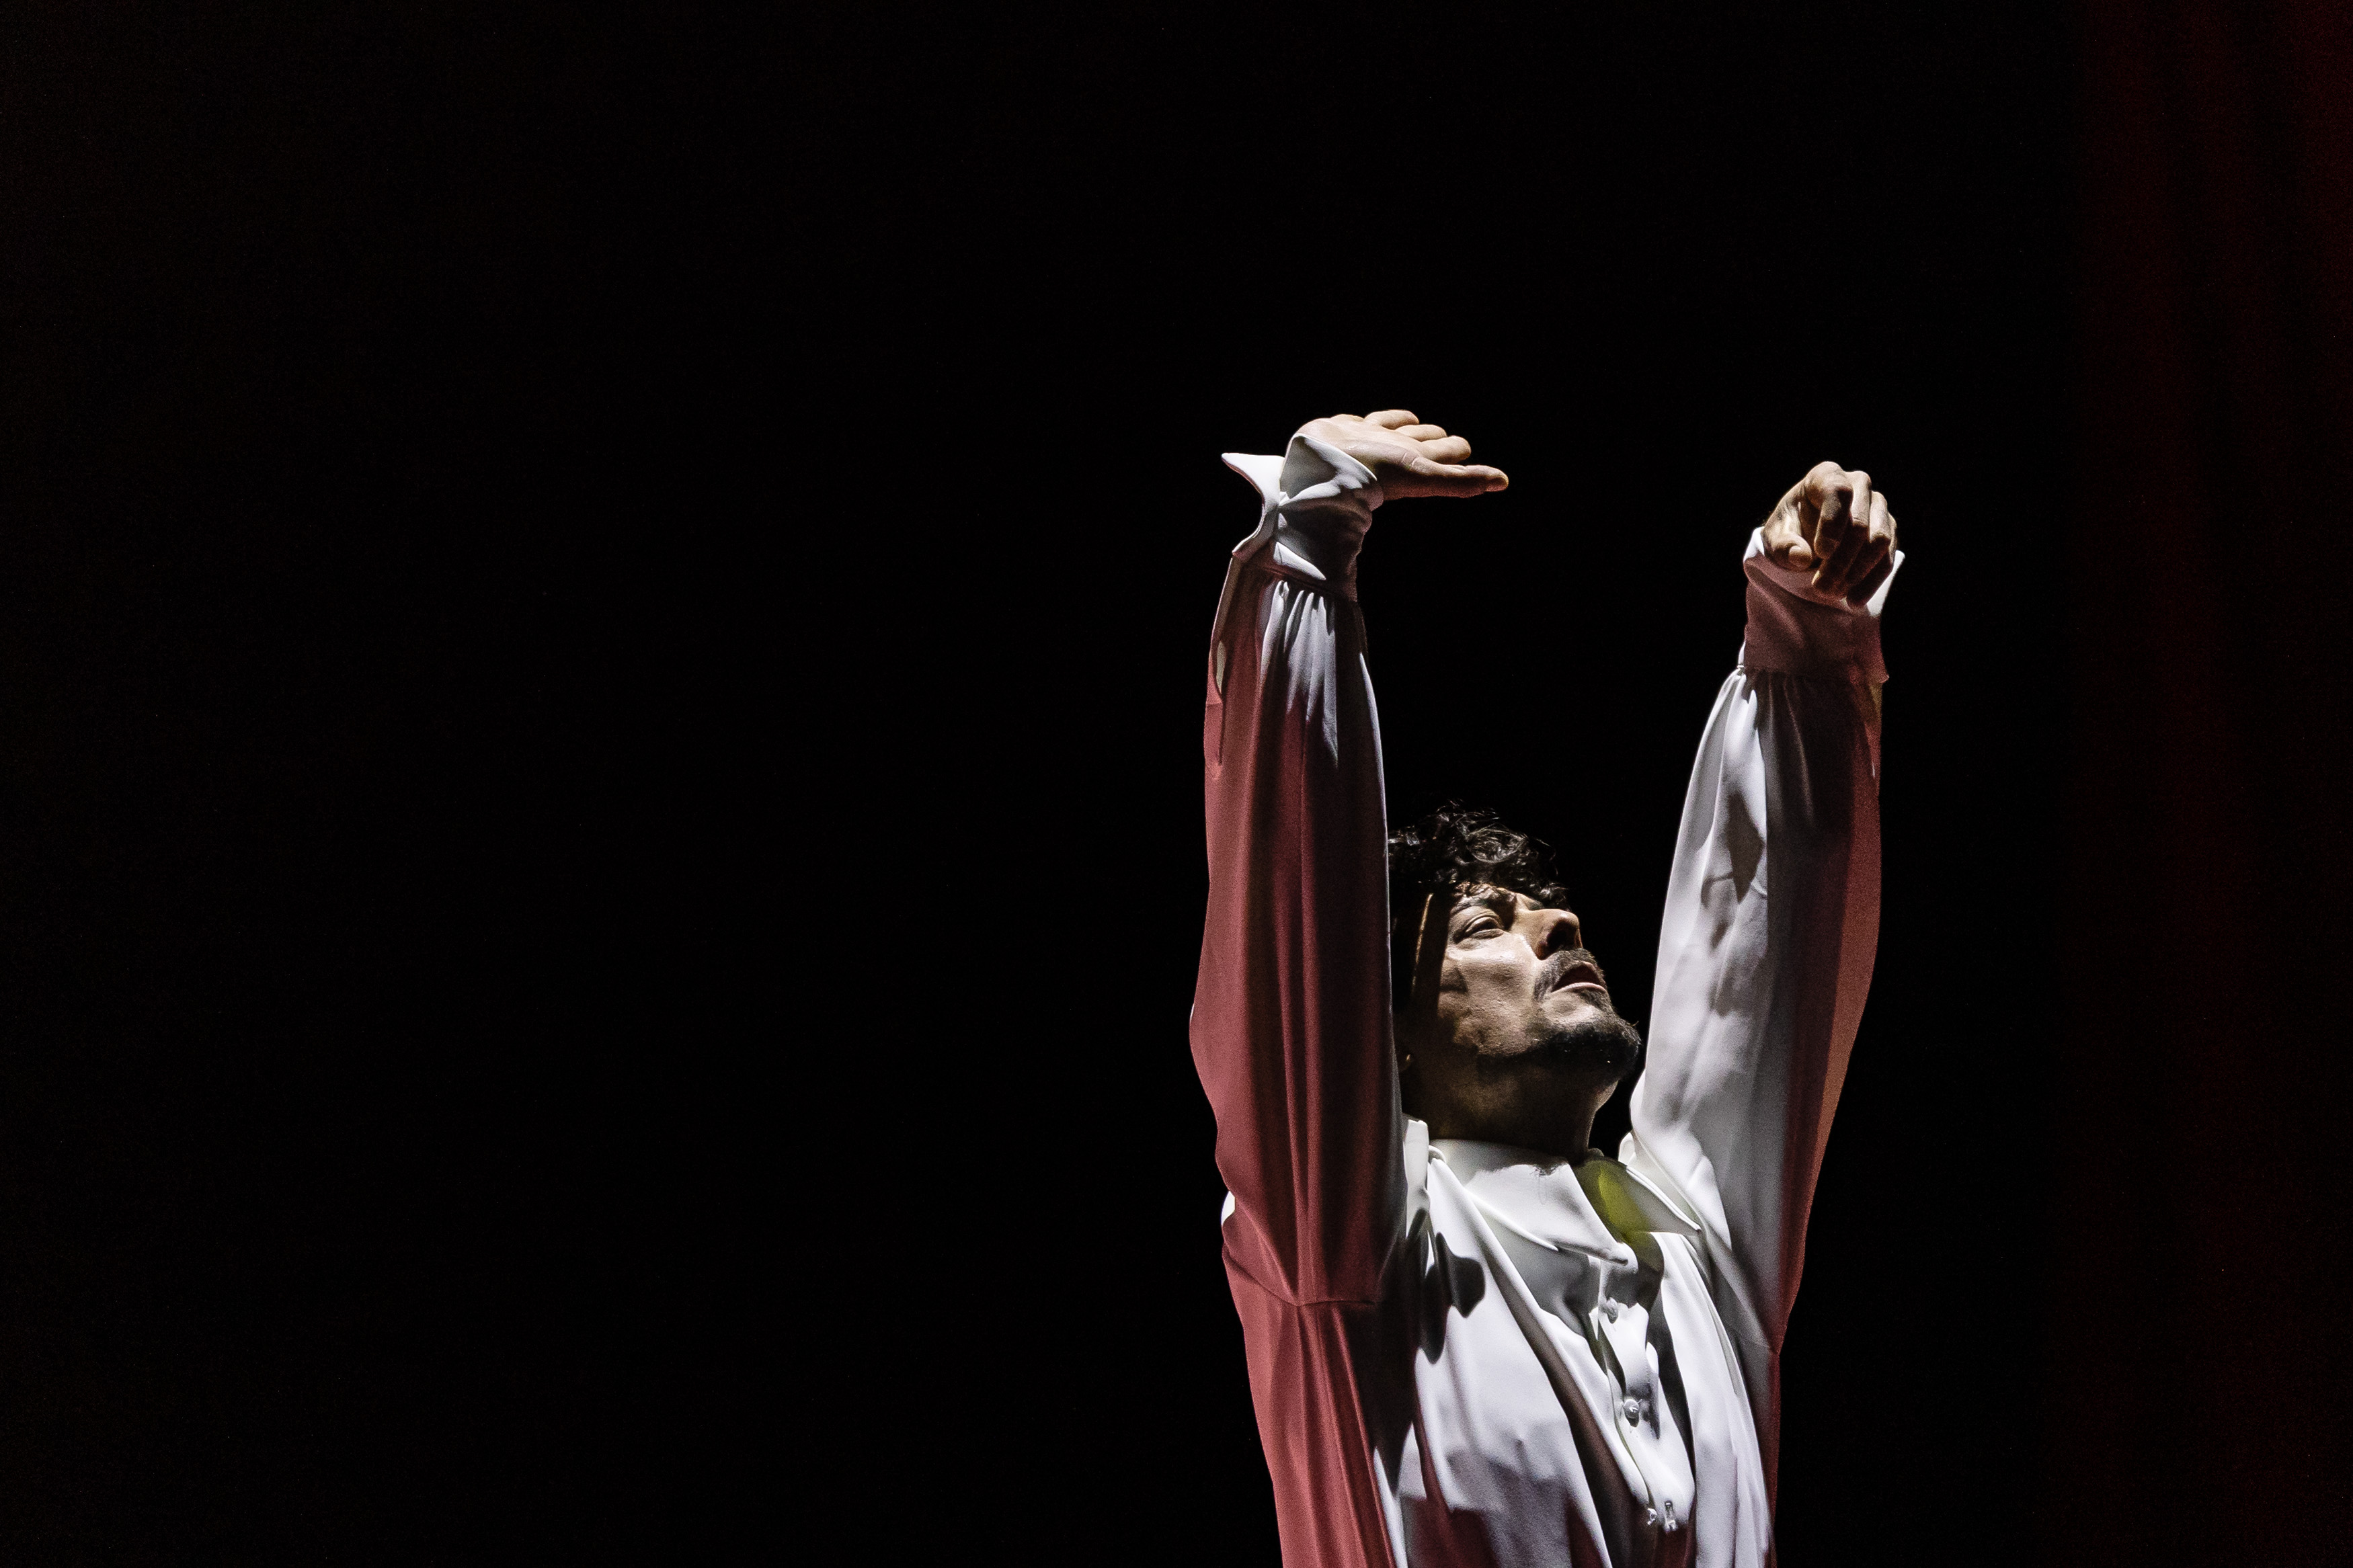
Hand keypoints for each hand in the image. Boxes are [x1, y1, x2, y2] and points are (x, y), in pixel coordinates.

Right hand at [1295, 410, 1508, 500]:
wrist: (1321, 466)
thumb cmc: (1372, 473)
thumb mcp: (1423, 475)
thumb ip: (1462, 481)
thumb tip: (1504, 482)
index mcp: (1416, 460)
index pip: (1446, 452)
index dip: (1456, 449)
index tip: (1463, 449)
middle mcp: (1396, 450)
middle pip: (1424, 441)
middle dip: (1436, 439)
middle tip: (1444, 441)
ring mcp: (1370, 439)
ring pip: (1396, 429)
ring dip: (1407, 426)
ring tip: (1414, 426)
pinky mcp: (1345, 430)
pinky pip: (1365, 420)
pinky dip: (1373, 420)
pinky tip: (1372, 421)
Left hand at [1761, 461, 1898, 605]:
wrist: (1804, 539)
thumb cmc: (1789, 531)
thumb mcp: (1776, 537)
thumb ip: (1783, 546)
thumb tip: (1800, 557)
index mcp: (1826, 476)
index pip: (1838, 491)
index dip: (1832, 523)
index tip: (1821, 553)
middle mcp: (1858, 484)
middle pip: (1860, 523)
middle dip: (1841, 560)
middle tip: (1822, 588)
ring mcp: (1877, 507)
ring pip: (1879, 540)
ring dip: (1856, 572)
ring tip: (1833, 594)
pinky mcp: (1888, 530)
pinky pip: (1887, 557)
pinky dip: (1871, 581)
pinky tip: (1854, 600)